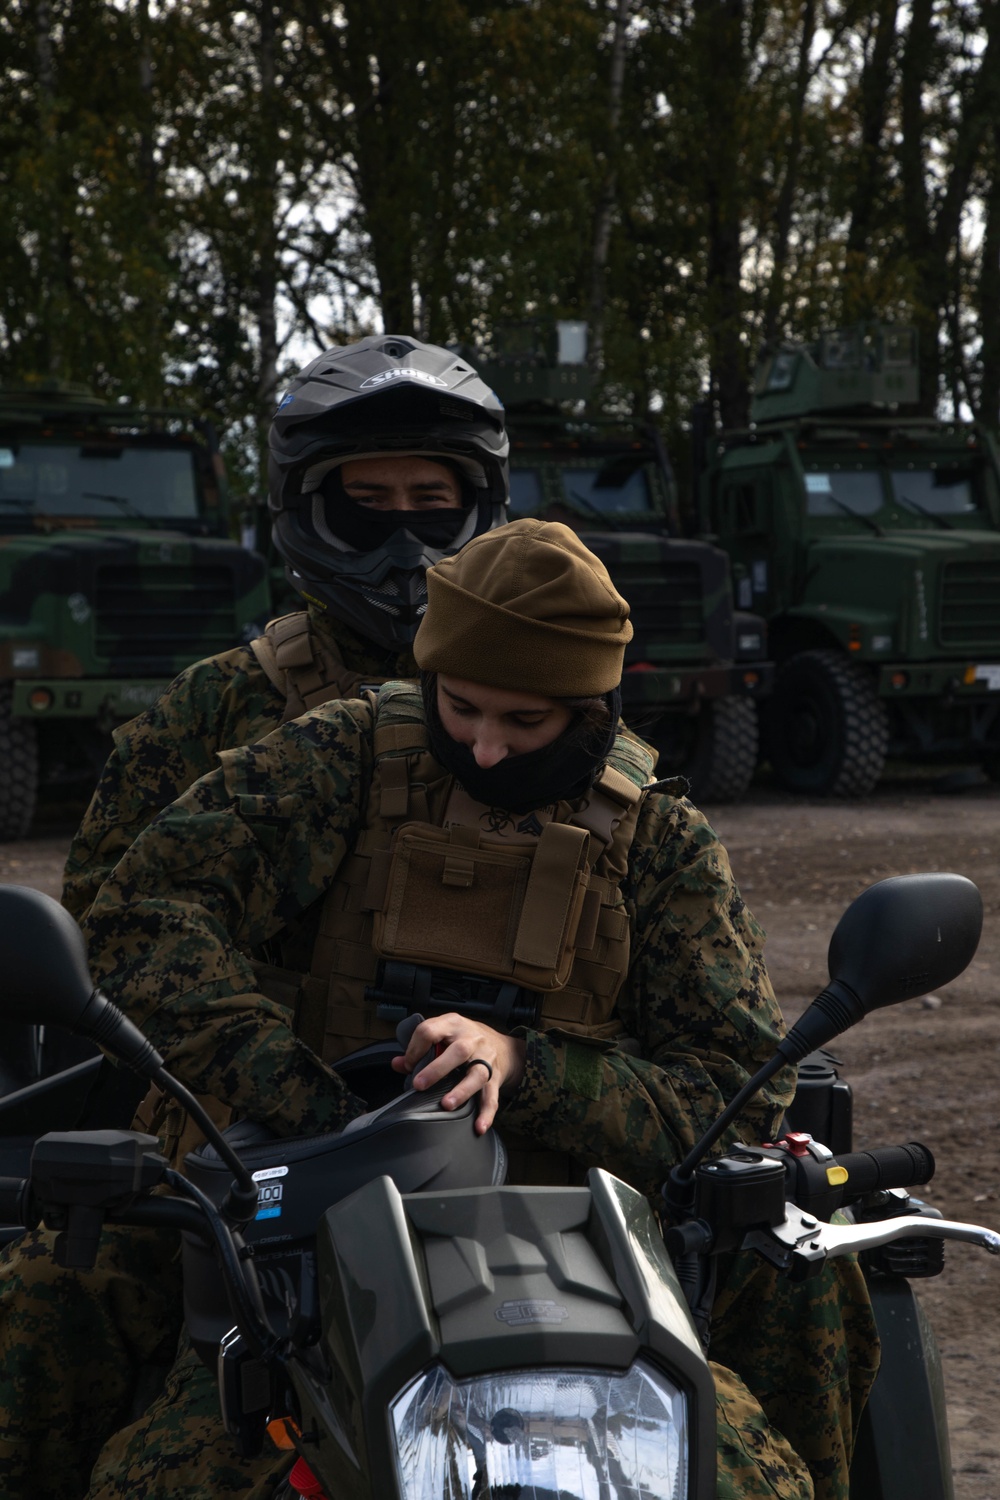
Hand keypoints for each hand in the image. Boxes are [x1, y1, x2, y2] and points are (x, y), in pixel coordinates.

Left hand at [391, 1013, 525, 1133]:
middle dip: (437, 1069)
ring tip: (447, 1105)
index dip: (415, 1048)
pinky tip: (479, 1126)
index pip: (430, 1031)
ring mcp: (486, 1059)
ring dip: (462, 1091)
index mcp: (453, 1025)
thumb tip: (398, 1064)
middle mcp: (472, 1039)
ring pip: (477, 1074)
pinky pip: (491, 1097)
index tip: (408, 1065)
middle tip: (419, 1085)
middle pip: (458, 1051)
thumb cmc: (463, 1038)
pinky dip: (486, 1113)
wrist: (498, 1044)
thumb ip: (419, 1048)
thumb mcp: (442, 1033)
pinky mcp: (495, 1077)